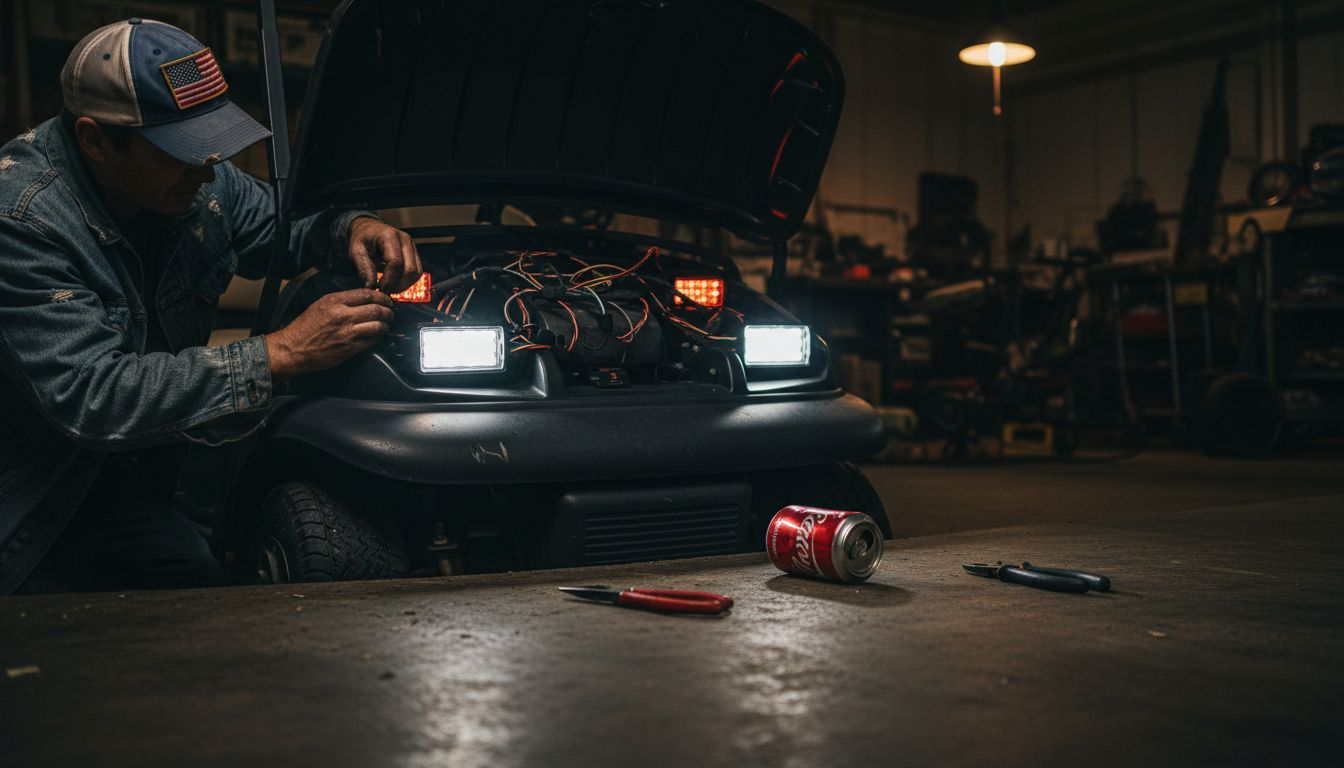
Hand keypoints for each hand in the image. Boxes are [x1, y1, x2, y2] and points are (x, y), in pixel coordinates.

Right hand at [265, 289, 393, 380]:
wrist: (293, 349)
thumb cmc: (305, 328)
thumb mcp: (320, 305)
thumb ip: (341, 301)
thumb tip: (363, 298)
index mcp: (335, 301)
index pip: (367, 294)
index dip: (381, 297)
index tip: (386, 300)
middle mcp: (342, 315)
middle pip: (377, 309)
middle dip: (388, 311)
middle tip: (390, 313)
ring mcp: (347, 332)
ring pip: (378, 325)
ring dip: (386, 325)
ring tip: (386, 325)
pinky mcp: (350, 348)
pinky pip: (372, 341)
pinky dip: (378, 338)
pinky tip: (377, 336)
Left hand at [348, 217, 422, 292]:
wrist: (369, 229)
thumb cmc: (362, 239)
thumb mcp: (356, 251)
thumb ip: (364, 268)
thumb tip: (371, 287)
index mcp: (390, 236)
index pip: (396, 263)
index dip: (389, 280)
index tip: (379, 290)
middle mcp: (405, 240)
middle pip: (410, 270)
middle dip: (397, 285)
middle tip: (384, 291)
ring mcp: (412, 246)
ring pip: (417, 273)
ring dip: (404, 285)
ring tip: (388, 287)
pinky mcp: (414, 253)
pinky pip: (417, 272)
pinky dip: (407, 281)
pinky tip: (394, 282)